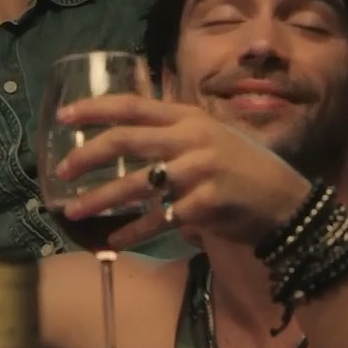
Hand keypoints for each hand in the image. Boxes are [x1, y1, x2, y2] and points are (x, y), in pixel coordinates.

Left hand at [53, 94, 311, 249]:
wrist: (287, 204)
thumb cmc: (245, 169)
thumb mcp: (213, 137)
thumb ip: (175, 133)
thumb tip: (128, 136)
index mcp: (190, 118)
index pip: (132, 106)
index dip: (94, 110)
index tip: (63, 117)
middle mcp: (192, 139)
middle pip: (125, 141)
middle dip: (86, 156)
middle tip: (61, 171)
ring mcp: (199, 172)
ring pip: (134, 186)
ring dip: (99, 200)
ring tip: (73, 212)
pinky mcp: (204, 205)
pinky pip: (156, 221)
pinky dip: (131, 233)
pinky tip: (112, 241)